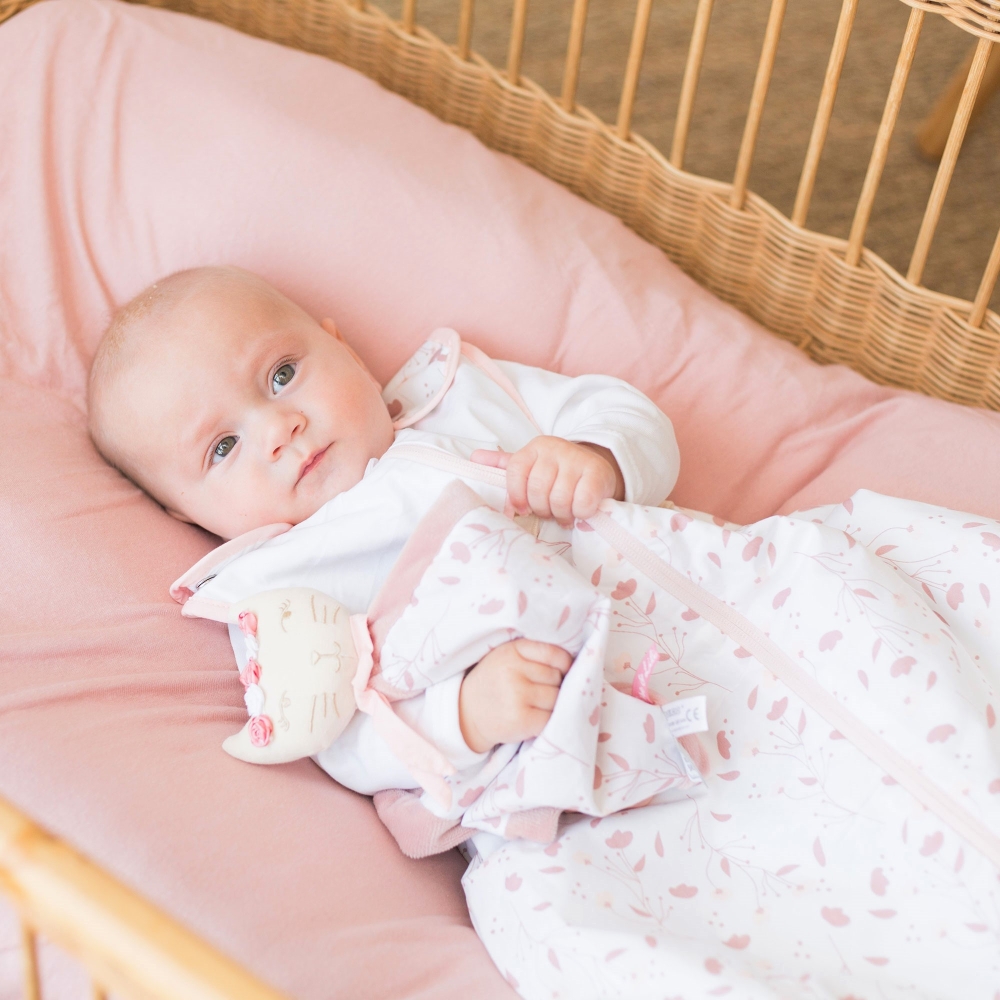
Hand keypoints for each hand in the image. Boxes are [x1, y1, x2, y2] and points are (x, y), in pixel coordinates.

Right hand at [458, 640, 572, 752]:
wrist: (467, 713)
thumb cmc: (495, 682)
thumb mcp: (507, 657)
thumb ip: (534, 653)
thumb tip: (575, 662)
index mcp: (513, 651)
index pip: (554, 654)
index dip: (564, 664)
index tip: (562, 671)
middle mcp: (514, 671)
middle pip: (557, 678)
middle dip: (555, 686)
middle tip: (539, 691)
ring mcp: (517, 696)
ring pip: (556, 698)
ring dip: (552, 704)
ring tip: (536, 705)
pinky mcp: (521, 720)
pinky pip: (550, 718)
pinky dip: (548, 720)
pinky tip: (535, 718)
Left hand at [471, 436, 624, 525]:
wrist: (597, 467)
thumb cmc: (557, 472)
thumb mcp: (531, 465)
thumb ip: (504, 464)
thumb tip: (474, 458)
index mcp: (535, 448)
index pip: (515, 470)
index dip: (516, 495)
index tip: (521, 509)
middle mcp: (555, 449)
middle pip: (537, 489)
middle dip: (541, 508)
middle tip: (548, 511)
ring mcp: (577, 460)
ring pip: (559, 499)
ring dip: (561, 514)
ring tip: (564, 513)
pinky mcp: (597, 474)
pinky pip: (581, 503)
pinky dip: (579, 513)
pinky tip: (579, 511)